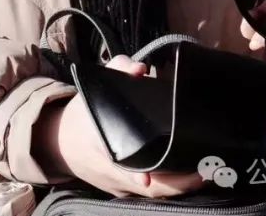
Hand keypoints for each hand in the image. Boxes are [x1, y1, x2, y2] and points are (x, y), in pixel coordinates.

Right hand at [33, 55, 204, 198]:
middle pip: (147, 188)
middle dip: (177, 184)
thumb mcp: (93, 88)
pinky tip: (189, 178)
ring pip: (152, 195)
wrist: (60, 143)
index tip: (149, 178)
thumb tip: (140, 69)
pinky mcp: (124, 192)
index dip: (137, 175)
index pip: (121, 165)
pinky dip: (170, 188)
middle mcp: (111, 172)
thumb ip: (117, 71)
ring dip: (179, 188)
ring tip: (205, 173)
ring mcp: (118, 186)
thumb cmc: (81, 115)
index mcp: (100, 145)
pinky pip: (150, 195)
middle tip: (205, 170)